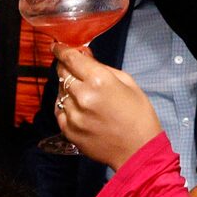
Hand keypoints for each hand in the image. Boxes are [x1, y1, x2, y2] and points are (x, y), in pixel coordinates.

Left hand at [52, 44, 161, 167]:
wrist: (138, 150)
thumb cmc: (138, 115)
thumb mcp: (127, 82)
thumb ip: (102, 66)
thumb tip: (84, 55)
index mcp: (99, 81)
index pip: (71, 59)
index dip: (62, 50)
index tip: (57, 46)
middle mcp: (82, 96)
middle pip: (62, 73)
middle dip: (66, 68)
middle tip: (73, 69)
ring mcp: (73, 115)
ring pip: (59, 92)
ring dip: (67, 88)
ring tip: (84, 94)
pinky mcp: (68, 130)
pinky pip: (59, 110)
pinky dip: (65, 105)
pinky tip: (79, 107)